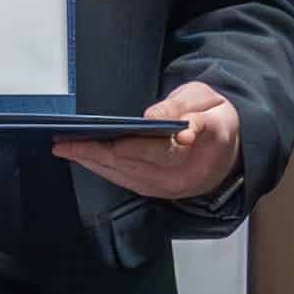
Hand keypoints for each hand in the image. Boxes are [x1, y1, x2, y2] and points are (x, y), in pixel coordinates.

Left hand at [57, 81, 242, 201]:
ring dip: (92, 162)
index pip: (164, 150)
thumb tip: (154, 118)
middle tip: (66, 142)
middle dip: (97, 153)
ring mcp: (167, 187)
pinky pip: (123, 181)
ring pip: (124, 176)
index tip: (111, 140)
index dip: (137, 146)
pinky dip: (101, 169)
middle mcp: (182, 173)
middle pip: (133, 165)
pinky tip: (82, 157)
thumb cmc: (215, 120)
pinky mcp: (155, 191)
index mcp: (202, 146)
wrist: (229, 151)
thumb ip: (181, 106)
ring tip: (64, 147)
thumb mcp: (207, 102)